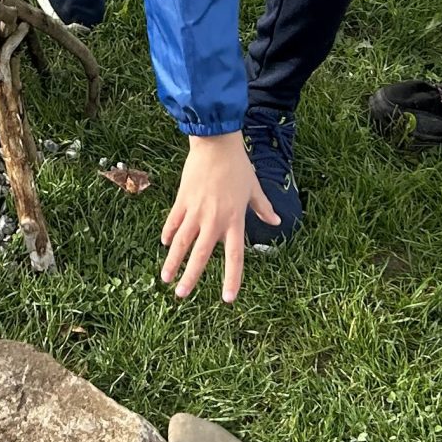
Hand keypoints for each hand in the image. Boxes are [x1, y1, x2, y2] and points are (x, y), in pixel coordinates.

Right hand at [160, 132, 278, 303]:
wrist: (216, 143)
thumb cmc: (238, 166)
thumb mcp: (254, 188)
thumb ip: (262, 207)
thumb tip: (276, 221)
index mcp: (234, 220)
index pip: (234, 256)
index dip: (231, 278)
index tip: (227, 298)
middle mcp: (214, 220)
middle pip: (200, 254)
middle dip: (190, 277)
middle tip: (181, 295)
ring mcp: (196, 210)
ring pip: (182, 242)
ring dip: (172, 261)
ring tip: (164, 278)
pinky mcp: (182, 200)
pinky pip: (173, 221)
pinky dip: (169, 233)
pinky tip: (165, 244)